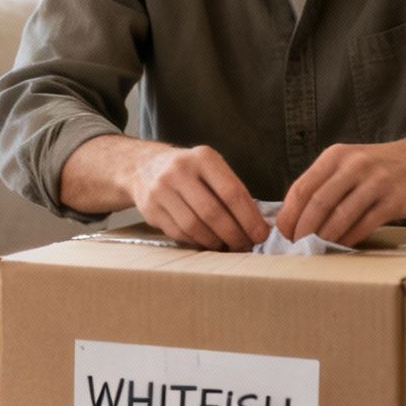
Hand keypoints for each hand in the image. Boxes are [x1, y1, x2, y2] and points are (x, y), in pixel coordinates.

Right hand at [127, 145, 269, 250]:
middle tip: (246, 246)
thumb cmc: (189, 172)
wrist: (144, 166)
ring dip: (215, 242)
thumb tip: (256, 225)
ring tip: (227, 247)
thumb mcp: (210, 168)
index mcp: (203, 158)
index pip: (232, 192)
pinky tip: (207, 243)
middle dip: (234, 235)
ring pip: (194, 227)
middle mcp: (180, 171)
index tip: (261, 234)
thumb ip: (230, 190)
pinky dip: (197, 242)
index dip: (249, 218)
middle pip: (213, 213)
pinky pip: (179, 233)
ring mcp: (161, 190)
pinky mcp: (150, 209)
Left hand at [277, 139, 405, 246]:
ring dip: (324, 237)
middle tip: (295, 247)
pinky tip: (341, 246)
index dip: (289, 214)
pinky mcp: (394, 201)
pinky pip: (365, 225)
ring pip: (340, 216)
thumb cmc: (376, 167)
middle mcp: (354, 165)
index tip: (281, 234)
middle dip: (303, 230)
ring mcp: (376, 182)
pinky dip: (349, 238)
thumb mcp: (346, 163)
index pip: (302, 187)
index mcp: (335, 156)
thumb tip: (292, 218)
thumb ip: (322, 184)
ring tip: (315, 250)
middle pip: (318, 203)